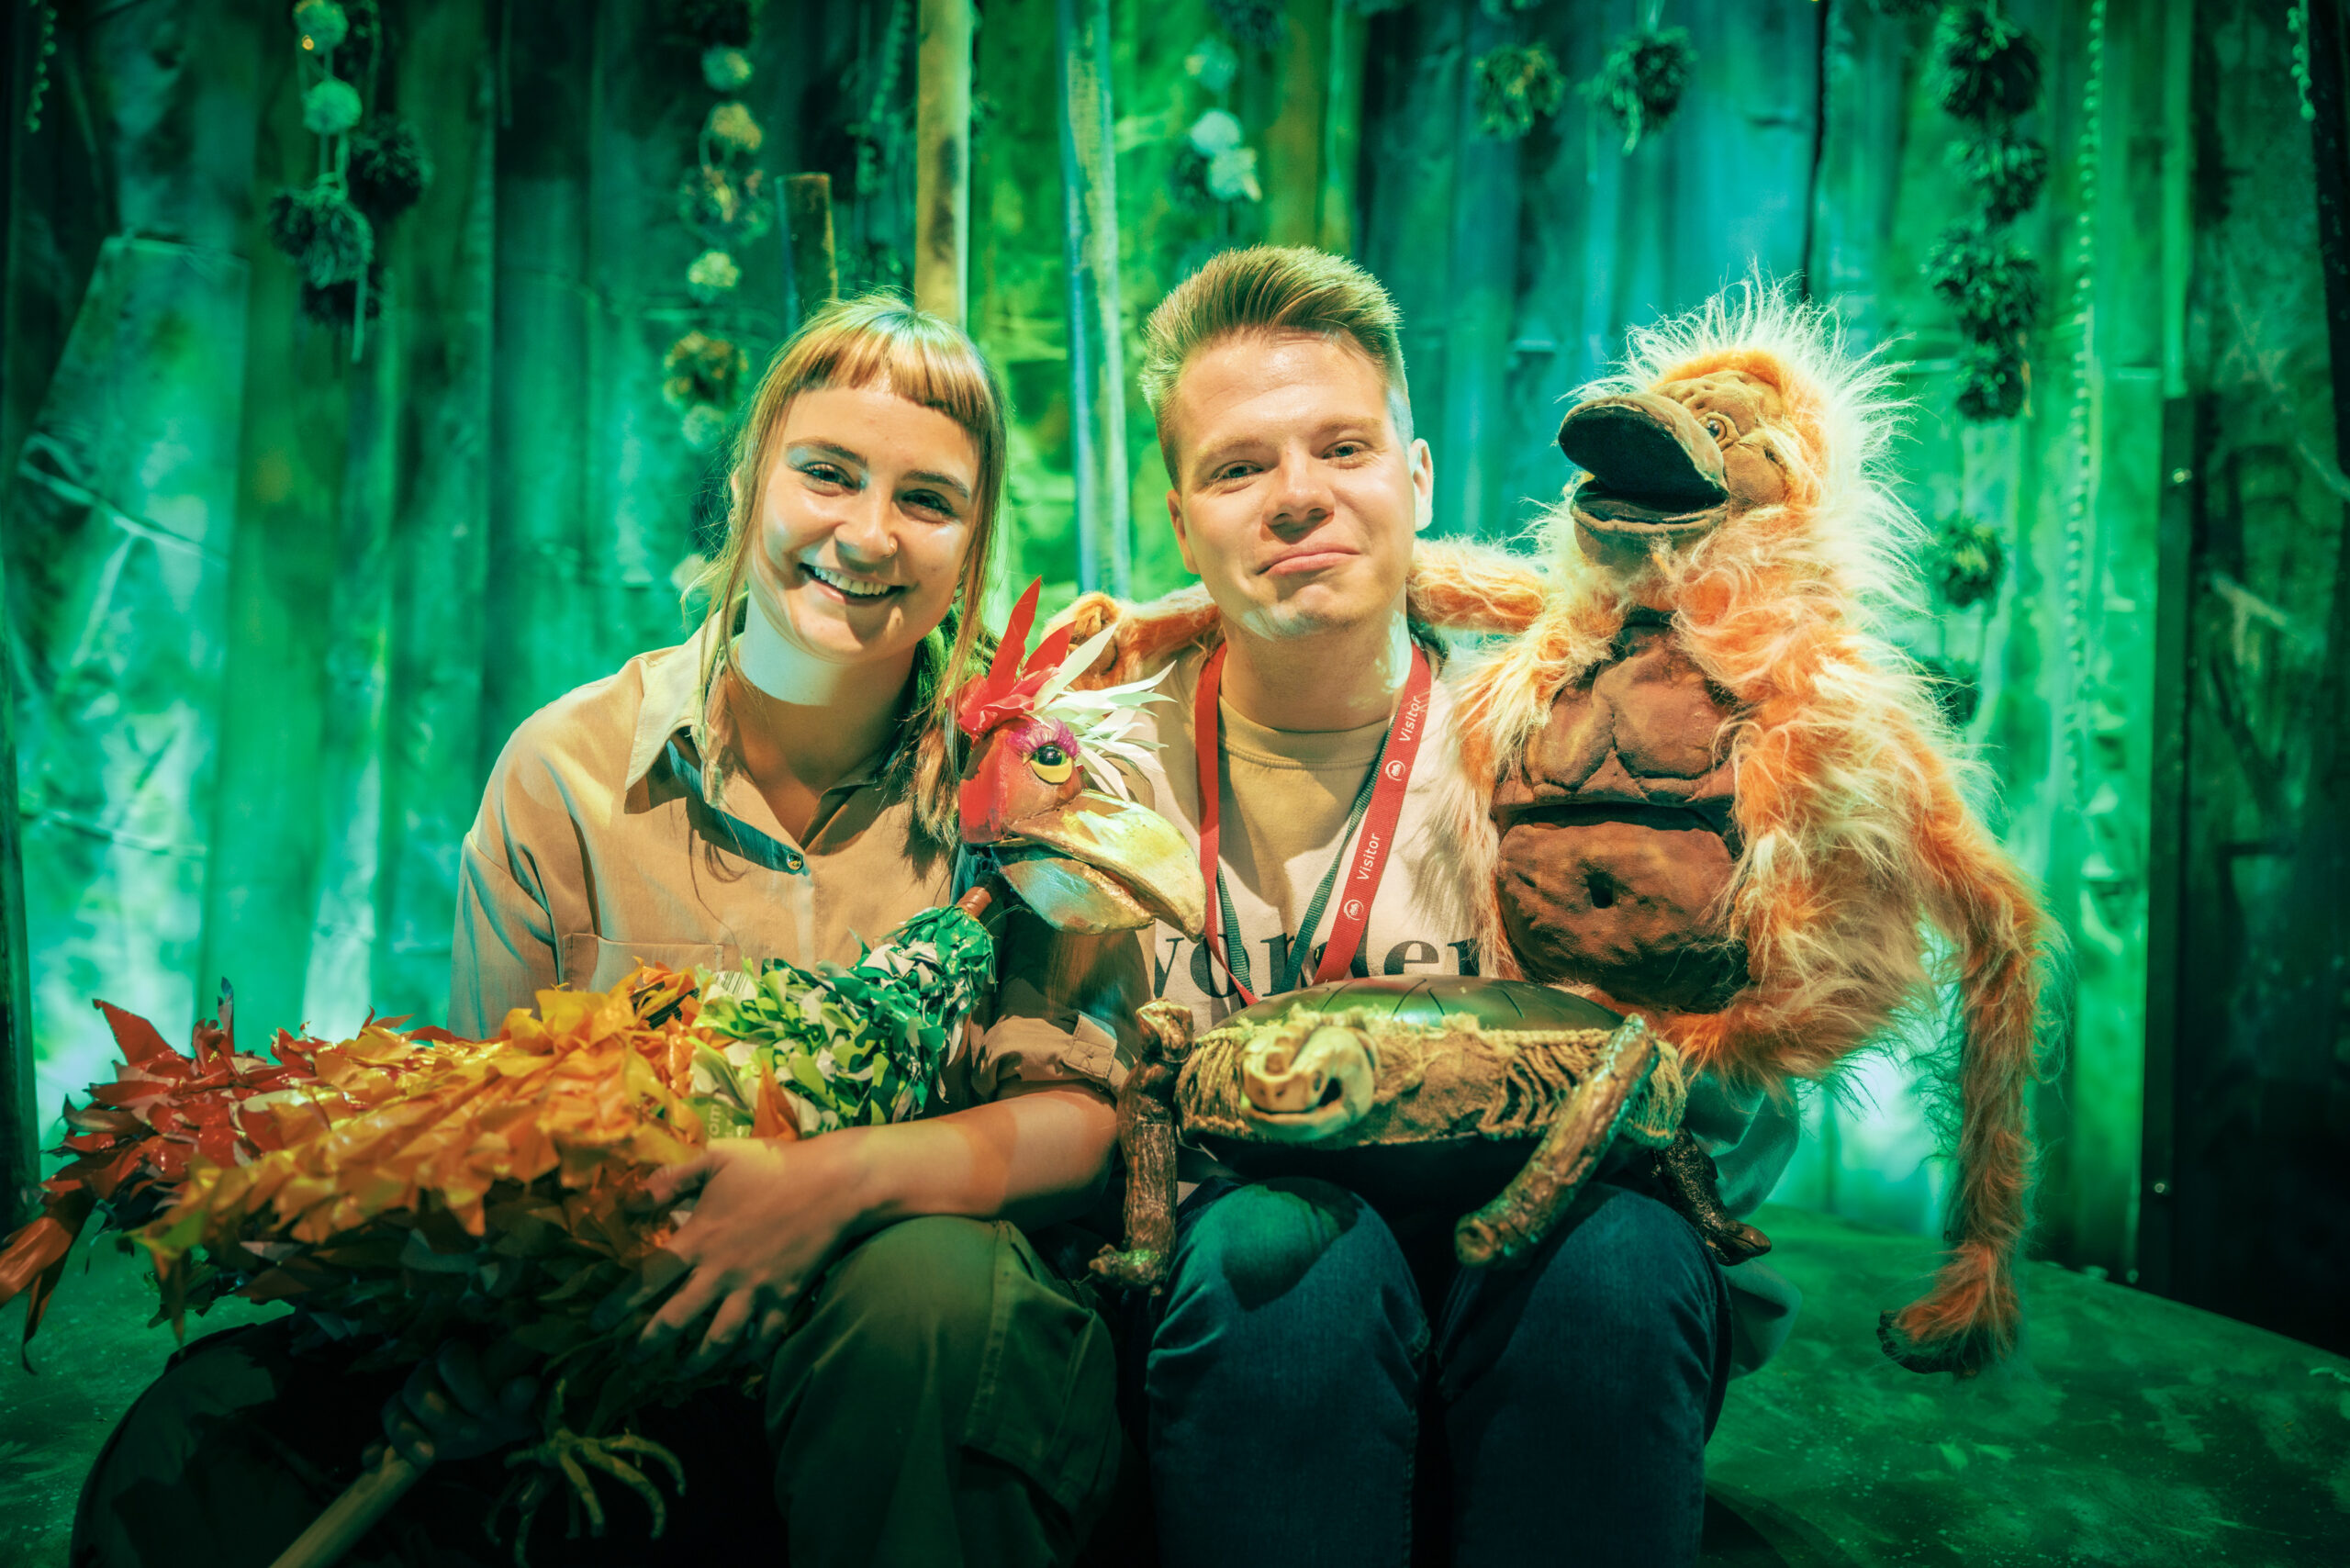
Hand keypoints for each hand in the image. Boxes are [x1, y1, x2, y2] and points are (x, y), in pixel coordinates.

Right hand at [372, 1339, 539, 1469]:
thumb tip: (526, 1385)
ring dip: (407, 1434)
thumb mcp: (517, 1406)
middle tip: (471, 1434)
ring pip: (394, 1407)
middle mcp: (429, 1373)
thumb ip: (519, 1396)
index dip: (469, 1385)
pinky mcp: (401, 1429)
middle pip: (418, 1385)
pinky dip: (375, 1447)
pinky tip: (374, 1461)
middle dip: (441, 1413)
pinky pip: (379, 1435)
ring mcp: (409, 1401)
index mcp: (459, 1357)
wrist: (491, 1428)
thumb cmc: (505, 1407)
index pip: (453, 1359)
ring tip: (427, 1459)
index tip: (490, 1411)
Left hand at [616, 1134, 872, 1375]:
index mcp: (699, 1238)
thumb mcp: (717, 1158)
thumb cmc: (773, 1166)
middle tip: (630, 1359)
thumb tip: (627, 1203)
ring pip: (718, 1338)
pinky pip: (765, 1337)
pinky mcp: (785, 1297)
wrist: (834, 1183)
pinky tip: (741, 1364)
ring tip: (680, 1374)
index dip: (619, 1304)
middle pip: (676, 1318)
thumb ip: (670, 1180)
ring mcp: (754, 1289)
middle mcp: (721, 1272)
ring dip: (696, 1361)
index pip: (648, 1278)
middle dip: (648, 1344)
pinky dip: (752, 1355)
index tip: (597, 1324)